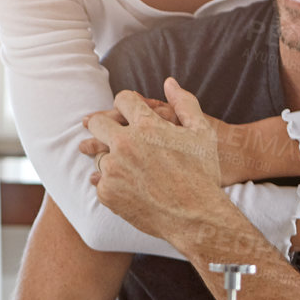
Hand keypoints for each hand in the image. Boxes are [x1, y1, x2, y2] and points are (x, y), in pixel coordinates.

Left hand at [83, 79, 226, 236]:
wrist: (196, 217)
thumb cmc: (203, 173)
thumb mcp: (202, 133)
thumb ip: (184, 103)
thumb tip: (169, 82)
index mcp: (147, 125)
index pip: (122, 100)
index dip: (125, 104)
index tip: (127, 112)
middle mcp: (125, 143)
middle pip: (96, 123)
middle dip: (103, 125)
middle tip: (111, 134)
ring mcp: (113, 169)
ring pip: (99, 155)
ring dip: (111, 158)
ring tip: (130, 169)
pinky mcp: (107, 192)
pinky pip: (100, 181)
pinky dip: (111, 183)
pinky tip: (127, 186)